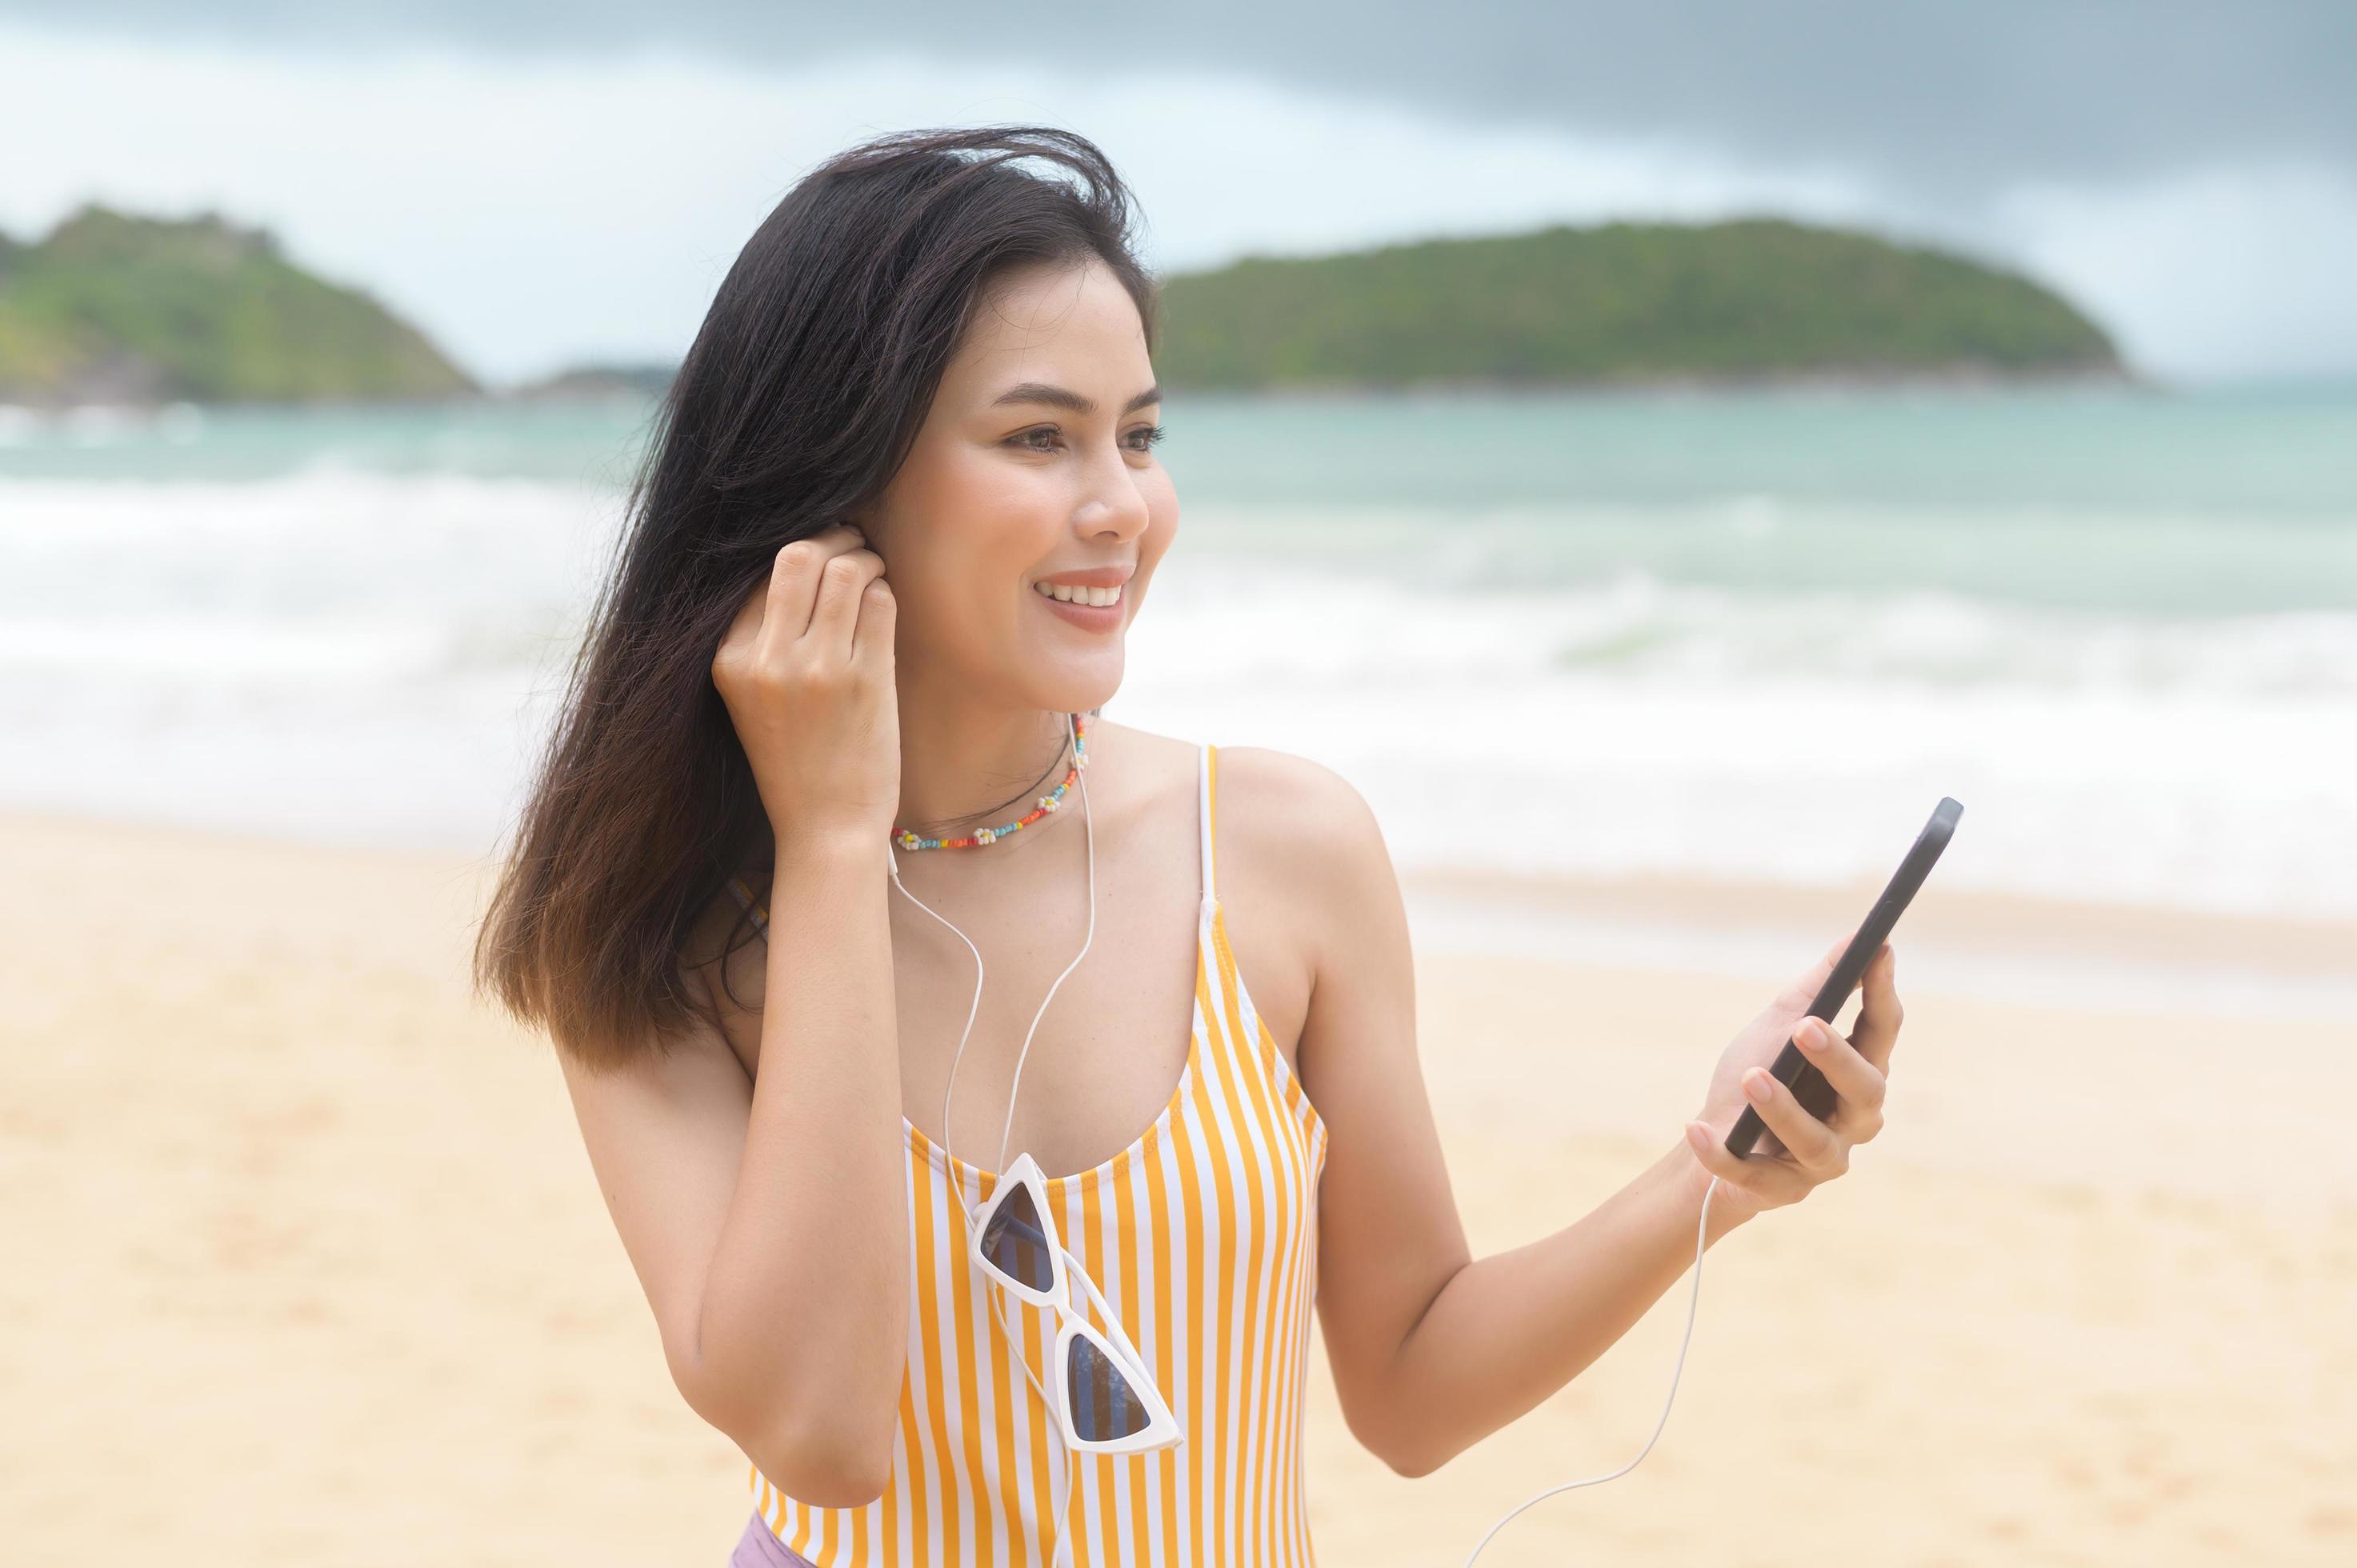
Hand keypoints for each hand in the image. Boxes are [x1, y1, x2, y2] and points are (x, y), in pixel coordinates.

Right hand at [710, 522, 899, 844]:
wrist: (825, 826)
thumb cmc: (795, 759)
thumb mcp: (753, 696)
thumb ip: (763, 636)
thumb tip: (802, 561)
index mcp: (729, 660)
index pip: (761, 572)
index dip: (800, 549)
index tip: (822, 550)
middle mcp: (768, 660)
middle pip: (800, 554)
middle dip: (834, 536)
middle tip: (854, 543)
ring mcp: (817, 669)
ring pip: (846, 570)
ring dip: (867, 559)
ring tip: (873, 570)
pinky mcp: (864, 681)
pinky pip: (880, 604)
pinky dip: (885, 593)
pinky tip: (883, 605)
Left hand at [1680, 934, 1901, 1224]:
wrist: (1710, 1136)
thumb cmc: (1757, 1074)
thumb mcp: (1781, 1025)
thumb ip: (1821, 987)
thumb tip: (1862, 937)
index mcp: (1859, 1075)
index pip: (1881, 1034)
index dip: (1882, 995)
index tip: (1878, 954)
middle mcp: (1852, 1121)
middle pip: (1865, 1092)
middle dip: (1838, 1059)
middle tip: (1805, 1027)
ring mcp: (1819, 1161)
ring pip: (1815, 1141)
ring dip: (1782, 1107)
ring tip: (1752, 1077)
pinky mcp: (1779, 1190)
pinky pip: (1752, 1174)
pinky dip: (1721, 1152)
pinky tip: (1697, 1127)